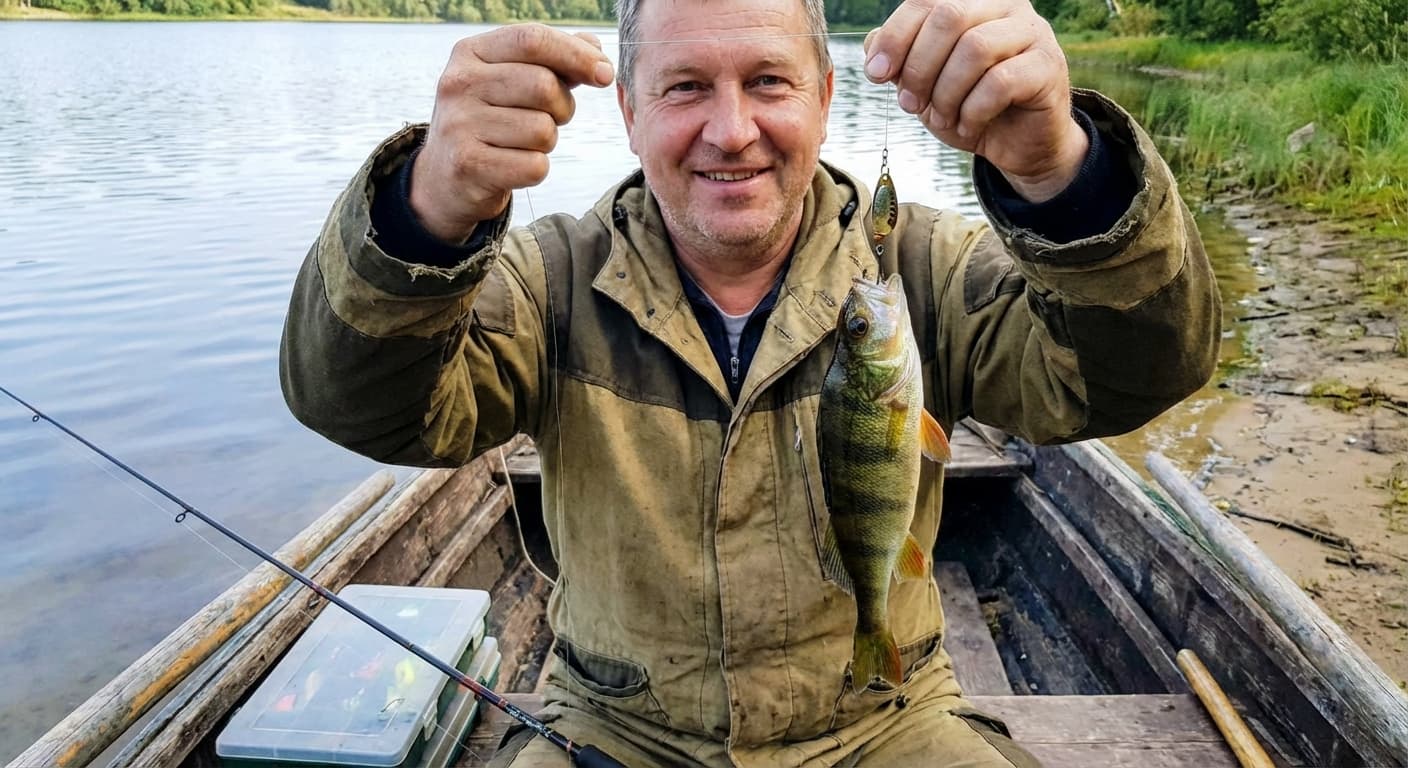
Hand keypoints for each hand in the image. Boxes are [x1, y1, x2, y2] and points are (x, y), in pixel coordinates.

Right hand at [410, 24, 614, 241]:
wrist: (443, 179)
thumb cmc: (489, 122)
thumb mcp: (508, 80)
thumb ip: (551, 60)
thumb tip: (594, 46)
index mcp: (470, 53)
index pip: (532, 40)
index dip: (576, 54)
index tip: (604, 73)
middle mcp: (459, 84)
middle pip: (544, 86)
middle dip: (564, 106)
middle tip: (551, 118)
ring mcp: (460, 125)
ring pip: (543, 130)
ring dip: (547, 141)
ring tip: (522, 143)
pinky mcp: (468, 166)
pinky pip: (534, 166)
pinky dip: (536, 169)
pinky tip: (514, 165)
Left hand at [863, 0, 1088, 202]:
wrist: (1017, 145)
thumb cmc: (969, 107)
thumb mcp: (925, 83)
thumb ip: (900, 59)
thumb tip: (873, 44)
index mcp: (972, 2)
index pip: (925, 1)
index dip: (895, 36)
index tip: (876, 74)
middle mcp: (1005, 6)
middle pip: (949, 17)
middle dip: (919, 67)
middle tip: (910, 104)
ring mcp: (1031, 32)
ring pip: (975, 48)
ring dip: (947, 93)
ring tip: (943, 118)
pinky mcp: (1047, 66)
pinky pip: (1000, 81)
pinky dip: (974, 111)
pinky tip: (968, 126)